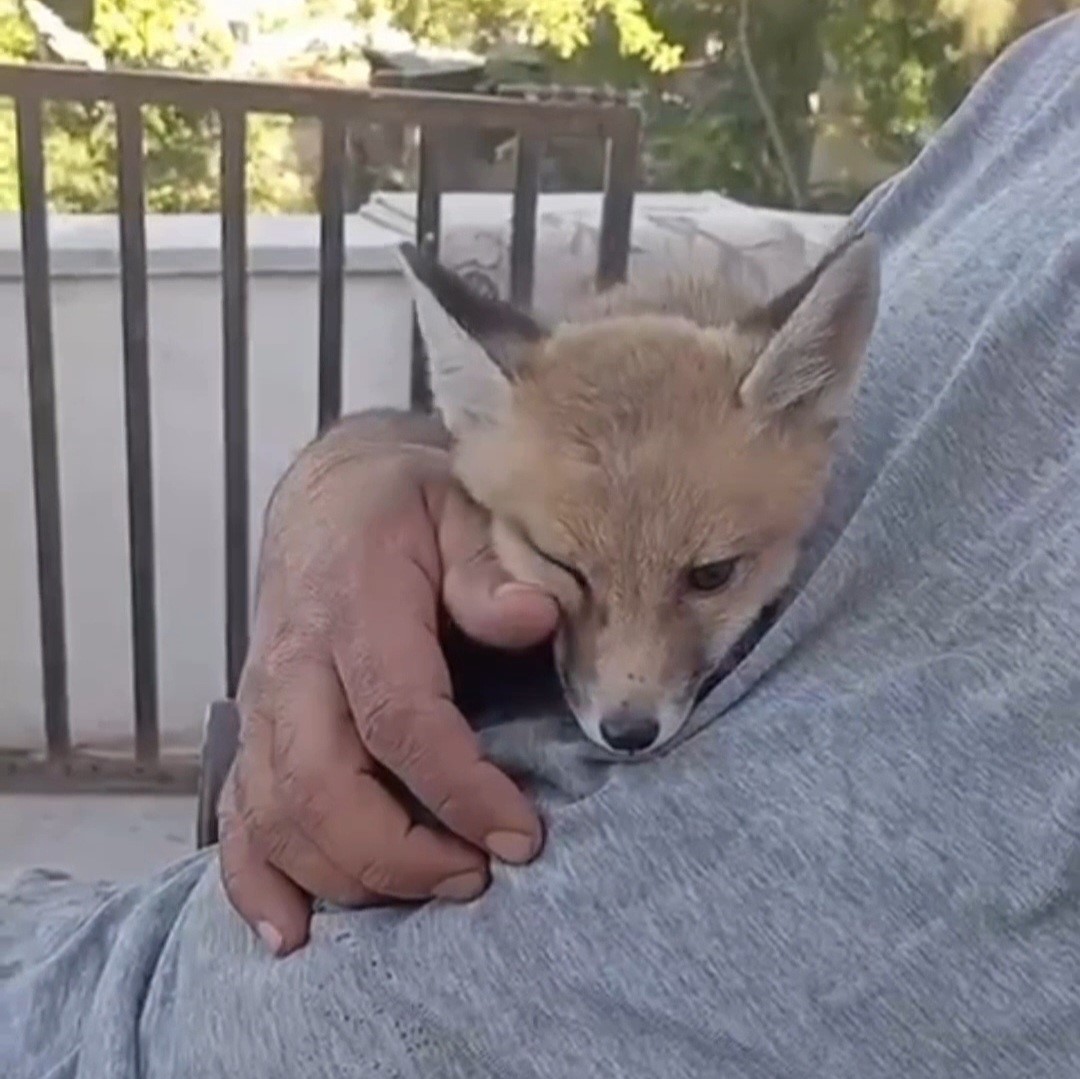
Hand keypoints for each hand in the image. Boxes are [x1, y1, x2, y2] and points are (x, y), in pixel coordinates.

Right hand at [218, 414, 558, 954]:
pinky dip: (257, 882)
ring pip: (276, 815)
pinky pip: (237, 818)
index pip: (398, 716)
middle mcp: (294, 663)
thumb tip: (535, 616)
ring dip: (347, 876)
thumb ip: (492, 567)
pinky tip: (292, 931)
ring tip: (430, 894)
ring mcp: (261, 703)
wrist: (330, 505)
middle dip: (399, 852)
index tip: (521, 837)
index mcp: (355, 605)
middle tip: (478, 878)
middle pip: (319, 784)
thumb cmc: (410, 512)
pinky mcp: (251, 733)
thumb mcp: (463, 511)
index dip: (458, 788)